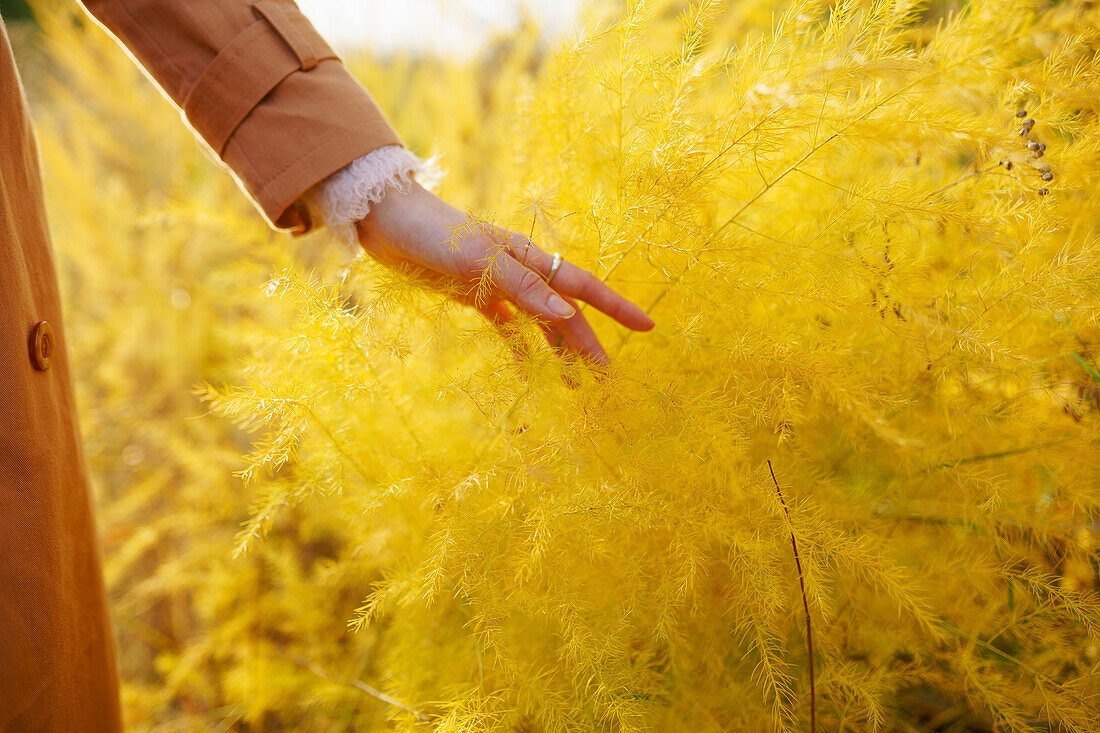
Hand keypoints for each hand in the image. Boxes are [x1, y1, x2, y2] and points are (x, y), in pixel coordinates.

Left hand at [354, 181, 654, 367]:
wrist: (388, 222)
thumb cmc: (436, 235)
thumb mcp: (480, 261)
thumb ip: (524, 289)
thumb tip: (568, 316)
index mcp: (530, 258)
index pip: (583, 286)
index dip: (616, 308)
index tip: (647, 327)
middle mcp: (521, 271)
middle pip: (564, 312)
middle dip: (587, 343)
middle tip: (604, 379)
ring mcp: (499, 284)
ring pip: (540, 321)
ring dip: (557, 349)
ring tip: (573, 383)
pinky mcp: (475, 295)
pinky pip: (508, 326)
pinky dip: (521, 346)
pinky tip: (527, 369)